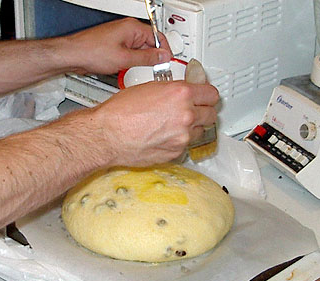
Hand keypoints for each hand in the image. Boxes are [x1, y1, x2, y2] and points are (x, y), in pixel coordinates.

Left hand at [61, 18, 172, 74]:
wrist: (73, 55)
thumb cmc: (92, 52)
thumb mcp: (125, 59)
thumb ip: (147, 58)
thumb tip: (163, 57)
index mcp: (132, 28)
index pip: (157, 36)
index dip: (165, 50)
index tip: (168, 61)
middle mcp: (127, 29)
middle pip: (149, 42)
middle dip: (154, 56)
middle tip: (158, 70)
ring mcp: (121, 37)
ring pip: (140, 48)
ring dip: (143, 60)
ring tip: (143, 70)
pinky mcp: (115, 45)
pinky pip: (130, 52)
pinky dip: (133, 61)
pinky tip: (130, 69)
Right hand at [92, 81, 218, 165]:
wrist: (108, 135)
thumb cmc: (121, 112)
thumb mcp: (149, 88)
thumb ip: (172, 90)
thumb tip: (183, 92)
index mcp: (181, 94)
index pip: (212, 94)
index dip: (207, 95)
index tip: (205, 96)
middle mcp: (186, 115)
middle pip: (211, 114)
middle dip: (202, 111)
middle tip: (192, 109)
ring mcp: (182, 136)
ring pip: (200, 131)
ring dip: (192, 127)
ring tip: (173, 124)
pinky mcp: (176, 152)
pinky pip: (186, 145)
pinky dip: (179, 141)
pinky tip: (164, 135)